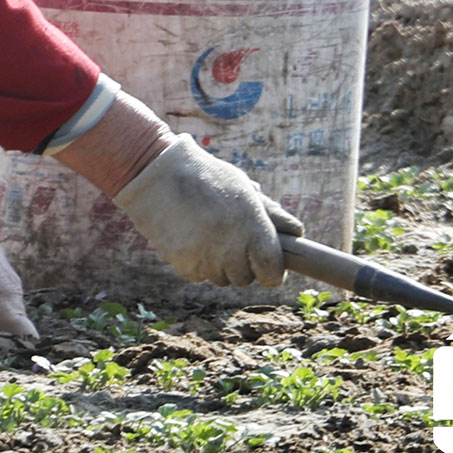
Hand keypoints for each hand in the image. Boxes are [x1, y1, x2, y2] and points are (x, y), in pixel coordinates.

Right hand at [106, 136, 304, 288]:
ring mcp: (205, 258)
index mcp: (251, 226)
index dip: (273, 271)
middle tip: (231, 240)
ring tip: (208, 235)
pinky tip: (190, 239)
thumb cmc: (205, 175)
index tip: (268, 264)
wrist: (156, 173)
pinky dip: (196, 264)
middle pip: (246, 279)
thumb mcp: (241, 187)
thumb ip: (269, 213)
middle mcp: (231, 246)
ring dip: (219, 265)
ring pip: (221, 279)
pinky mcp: (181, 264)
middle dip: (242, 265)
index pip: (272, 271)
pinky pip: (198, 276)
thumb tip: (296, 232)